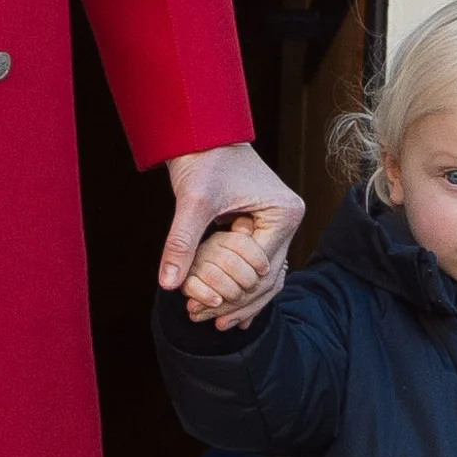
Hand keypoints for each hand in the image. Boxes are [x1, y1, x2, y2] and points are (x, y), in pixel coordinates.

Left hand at [163, 141, 300, 325]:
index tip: (206, 311)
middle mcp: (288, 220)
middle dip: (238, 302)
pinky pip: (255, 264)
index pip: (262, 268)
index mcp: (284, 213)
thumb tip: (169, 283)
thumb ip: (181, 242)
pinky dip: (240, 285)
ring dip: (241, 299)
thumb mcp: (192, 202)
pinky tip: (226, 310)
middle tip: (209, 324)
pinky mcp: (262, 225)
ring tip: (217, 324)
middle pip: (267, 278)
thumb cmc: (202, 158)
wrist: (202, 132)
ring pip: (265, 276)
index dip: (234, 293)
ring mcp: (278, 224)